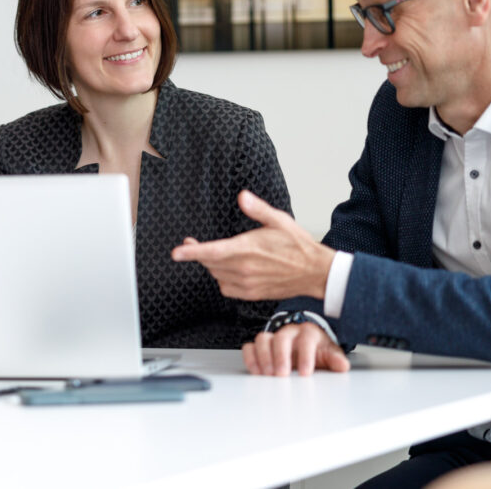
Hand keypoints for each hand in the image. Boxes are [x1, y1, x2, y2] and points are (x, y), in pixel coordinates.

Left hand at [171, 190, 334, 300]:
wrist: (314, 272)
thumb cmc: (298, 246)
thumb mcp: (279, 220)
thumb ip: (257, 209)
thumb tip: (243, 197)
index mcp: (248, 249)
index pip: (212, 252)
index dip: (191, 252)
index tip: (176, 253)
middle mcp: (244, 269)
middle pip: (209, 263)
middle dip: (198, 253)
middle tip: (192, 243)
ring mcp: (247, 283)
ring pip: (216, 274)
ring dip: (211, 265)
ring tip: (214, 254)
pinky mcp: (252, 293)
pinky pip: (226, 288)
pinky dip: (222, 278)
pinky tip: (228, 269)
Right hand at [244, 322, 349, 376]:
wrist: (306, 347)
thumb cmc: (317, 351)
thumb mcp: (329, 354)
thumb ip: (335, 359)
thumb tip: (342, 366)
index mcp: (308, 332)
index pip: (306, 340)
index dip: (305, 356)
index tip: (305, 373)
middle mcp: (288, 332)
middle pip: (281, 338)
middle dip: (281, 357)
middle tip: (282, 374)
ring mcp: (273, 338)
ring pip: (263, 339)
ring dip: (264, 358)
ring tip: (267, 375)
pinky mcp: (260, 346)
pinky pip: (250, 347)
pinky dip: (250, 358)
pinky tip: (256, 372)